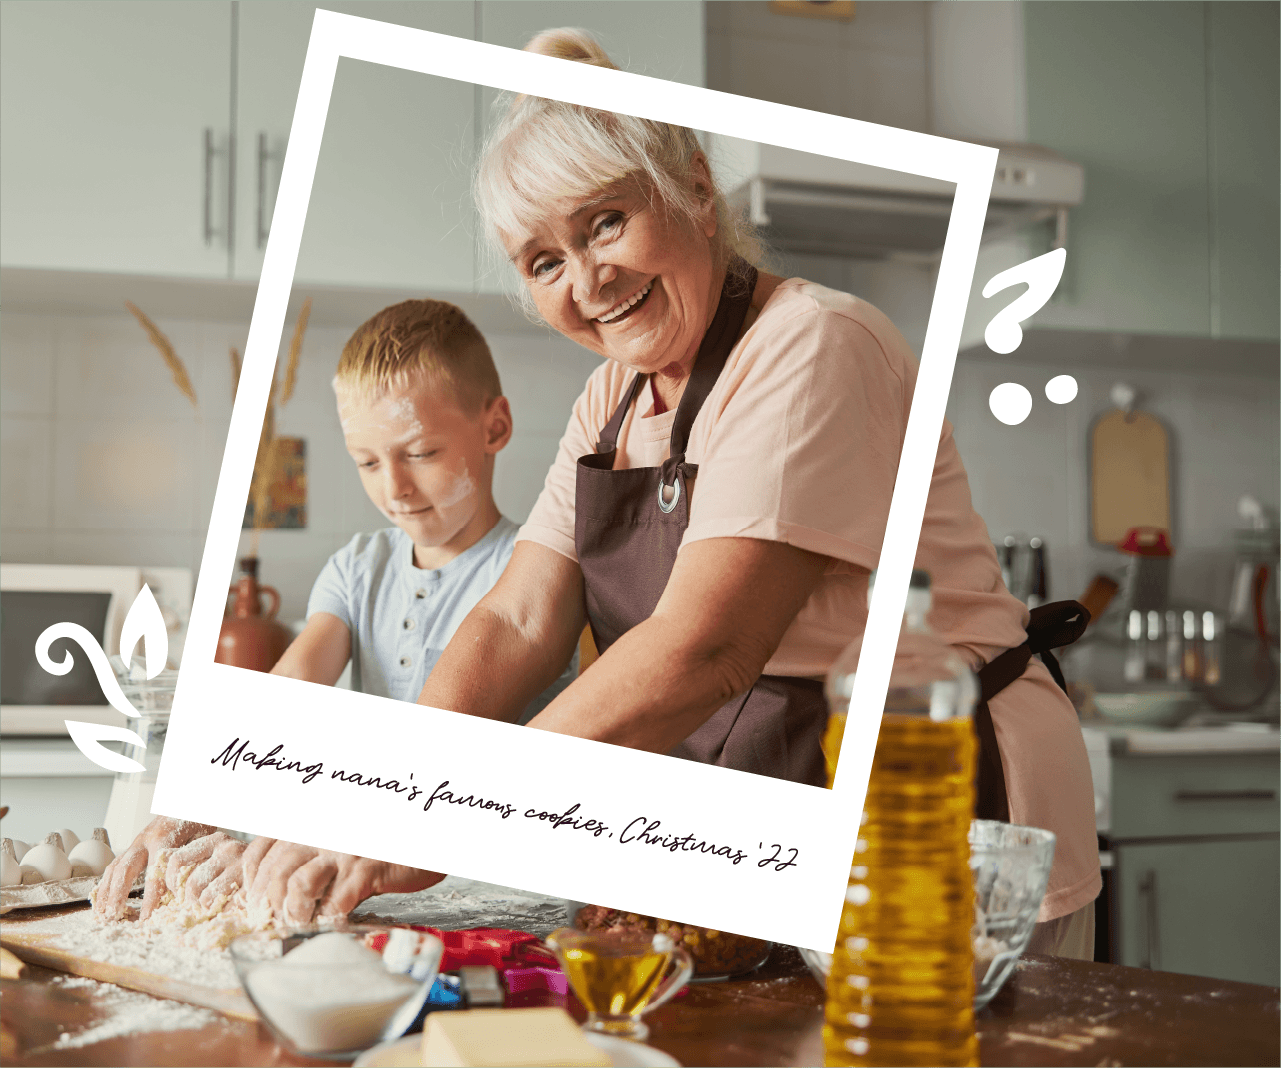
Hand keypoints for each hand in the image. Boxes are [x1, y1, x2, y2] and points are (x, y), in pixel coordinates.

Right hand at [93, 817, 215, 920]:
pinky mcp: (133, 845)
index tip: (146, 918)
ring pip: (115, 867)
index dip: (150, 898)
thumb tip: (189, 888)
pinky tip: (102, 898)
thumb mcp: (203, 834)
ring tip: (102, 913)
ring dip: (107, 890)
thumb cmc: (198, 817)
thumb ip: (195, 858)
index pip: (154, 872)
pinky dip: (106, 882)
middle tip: (114, 916)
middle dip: (118, 894)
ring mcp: (136, 842)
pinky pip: (115, 864)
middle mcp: (145, 840)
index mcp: (164, 838)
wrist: (188, 798)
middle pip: (125, 869)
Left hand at [159, 831, 247, 909]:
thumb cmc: (237, 866)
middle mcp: (229, 849)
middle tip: (195, 904)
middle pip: (191, 884)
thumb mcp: (217, 855)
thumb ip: (194, 861)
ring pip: (206, 899)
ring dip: (206, 908)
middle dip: (189, 900)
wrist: (276, 866)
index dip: (171, 880)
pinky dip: (222, 912)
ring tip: (212, 906)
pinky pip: (225, 908)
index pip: (177, 860)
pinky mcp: (252, 886)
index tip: (175, 891)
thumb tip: (164, 872)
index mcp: (215, 840)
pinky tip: (227, 907)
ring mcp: (242, 868)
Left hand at [242, 838, 445, 924]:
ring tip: (300, 924)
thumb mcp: (332, 845)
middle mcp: (317, 833)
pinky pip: (337, 900)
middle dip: (269, 905)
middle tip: (275, 924)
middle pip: (274, 872)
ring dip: (295, 913)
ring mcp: (342, 850)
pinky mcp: (366, 868)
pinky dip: (330, 918)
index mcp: (304, 825)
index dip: (250, 883)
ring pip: (299, 885)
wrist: (419, 838)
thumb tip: (275, 897)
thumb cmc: (372, 847)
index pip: (258, 852)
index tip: (254, 905)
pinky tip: (333, 923)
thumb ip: (304, 860)